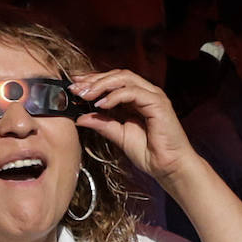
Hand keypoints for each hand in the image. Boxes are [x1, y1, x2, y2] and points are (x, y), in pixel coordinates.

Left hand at [70, 70, 199, 184]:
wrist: (167, 166)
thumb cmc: (148, 152)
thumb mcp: (117, 136)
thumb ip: (101, 124)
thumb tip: (80, 118)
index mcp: (136, 99)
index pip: (113, 81)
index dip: (93, 81)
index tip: (74, 86)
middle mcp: (145, 94)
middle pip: (117, 75)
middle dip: (94, 80)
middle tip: (75, 89)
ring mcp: (153, 96)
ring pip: (125, 78)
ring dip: (101, 85)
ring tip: (85, 95)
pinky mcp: (158, 103)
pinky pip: (133, 92)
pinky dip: (115, 96)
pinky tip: (101, 104)